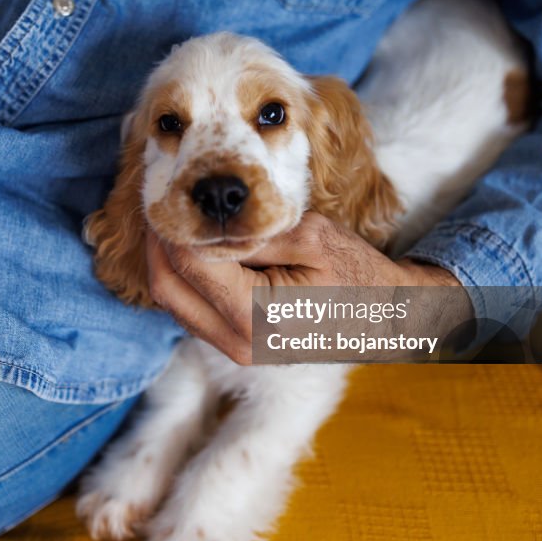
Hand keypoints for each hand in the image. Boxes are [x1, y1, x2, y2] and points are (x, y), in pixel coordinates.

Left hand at [146, 212, 465, 364]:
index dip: (173, 226)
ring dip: (166, 259)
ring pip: (173, 300)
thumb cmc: (355, 271)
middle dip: (157, 242)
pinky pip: (189, 307)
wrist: (384, 316)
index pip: (192, 265)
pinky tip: (192, 243)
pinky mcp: (231, 343)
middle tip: (158, 201)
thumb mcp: (310, 237)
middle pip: (168, 288)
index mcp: (257, 317)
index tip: (168, 191)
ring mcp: (232, 349)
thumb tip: (201, 221)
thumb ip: (252, 233)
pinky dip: (183, 275)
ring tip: (172, 218)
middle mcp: (237, 343)